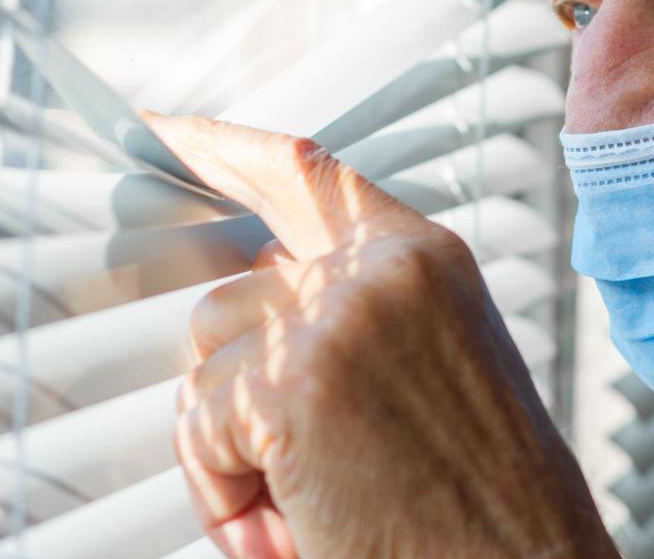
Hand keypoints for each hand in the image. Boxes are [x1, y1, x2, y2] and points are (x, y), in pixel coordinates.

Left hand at [146, 114, 616, 557]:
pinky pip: (198, 427)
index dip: (223, 148)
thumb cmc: (485, 491)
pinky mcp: (293, 386)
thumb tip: (259, 293)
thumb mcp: (439, 363)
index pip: (304, 172)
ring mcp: (337, 320)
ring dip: (233, 443)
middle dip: (238, 382)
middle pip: (236, 295)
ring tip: (307, 500)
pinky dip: (224, 490)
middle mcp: (382, 271)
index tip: (167, 134)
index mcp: (425, 258)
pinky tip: (293, 524)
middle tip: (290, 465)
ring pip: (207, 362)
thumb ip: (359, 306)